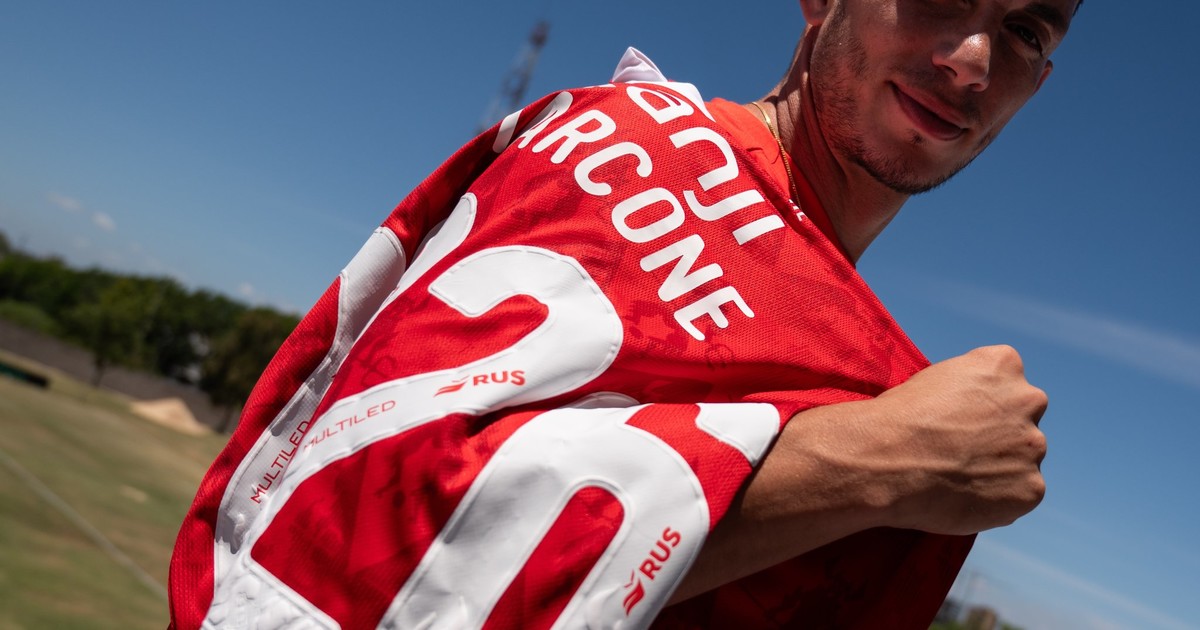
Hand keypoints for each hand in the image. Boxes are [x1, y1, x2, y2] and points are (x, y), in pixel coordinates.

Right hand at [871, 345, 1048, 534]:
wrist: (885, 460)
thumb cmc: (898, 419)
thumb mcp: (935, 380)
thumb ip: (969, 391)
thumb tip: (975, 413)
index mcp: (1002, 363)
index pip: (1008, 380)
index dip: (983, 403)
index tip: (961, 417)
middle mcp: (1028, 399)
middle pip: (1023, 418)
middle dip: (1001, 434)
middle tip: (962, 451)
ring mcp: (1033, 445)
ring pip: (1023, 459)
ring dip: (1000, 468)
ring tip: (957, 478)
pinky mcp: (1031, 488)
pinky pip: (1020, 494)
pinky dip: (997, 500)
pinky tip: (963, 497)